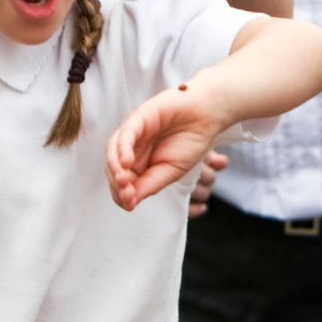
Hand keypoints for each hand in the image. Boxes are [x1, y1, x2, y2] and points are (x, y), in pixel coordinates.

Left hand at [107, 83, 230, 210]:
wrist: (208, 116)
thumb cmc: (191, 141)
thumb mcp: (171, 172)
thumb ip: (149, 185)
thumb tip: (128, 204)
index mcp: (139, 163)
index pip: (121, 183)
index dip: (121, 195)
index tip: (129, 205)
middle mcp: (132, 148)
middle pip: (113, 169)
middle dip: (118, 185)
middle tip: (128, 196)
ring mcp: (133, 132)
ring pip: (113, 152)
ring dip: (116, 169)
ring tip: (124, 182)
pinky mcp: (139, 117)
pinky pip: (125, 135)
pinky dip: (123, 149)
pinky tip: (127, 162)